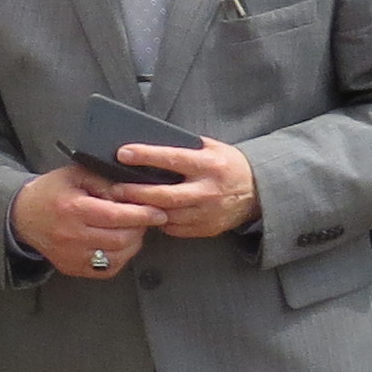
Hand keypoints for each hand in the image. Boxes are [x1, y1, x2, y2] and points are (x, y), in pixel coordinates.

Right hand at [14, 167, 160, 278]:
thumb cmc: (51, 192)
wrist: (23, 216)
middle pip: (120, 239)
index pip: (116, 216)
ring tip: (132, 229)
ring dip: (132, 243)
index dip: (142, 215)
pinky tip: (119, 243)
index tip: (158, 212)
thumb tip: (132, 192)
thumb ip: (105, 181)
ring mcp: (72, 256)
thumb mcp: (76, 175)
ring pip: (117, 256)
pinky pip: (107, 269)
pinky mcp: (74, 268)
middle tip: (146, 218)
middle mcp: (72, 236)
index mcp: (72, 209)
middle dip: (140, 228)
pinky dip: (120, 257)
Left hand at [123, 136, 262, 238]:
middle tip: (114, 188)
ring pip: (168, 215)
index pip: (174, 159)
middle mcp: (208, 190)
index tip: (123, 153)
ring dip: (144, 210)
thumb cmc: (227, 165)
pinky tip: (145, 214)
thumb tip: (149, 143)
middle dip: (137, 192)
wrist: (257, 192)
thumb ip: (185, 148)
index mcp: (209, 165)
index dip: (147, 156)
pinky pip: (175, 228)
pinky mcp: (206, 229)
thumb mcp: (211, 148)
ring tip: (122, 203)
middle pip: (166, 195)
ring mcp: (208, 213)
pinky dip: (158, 221)